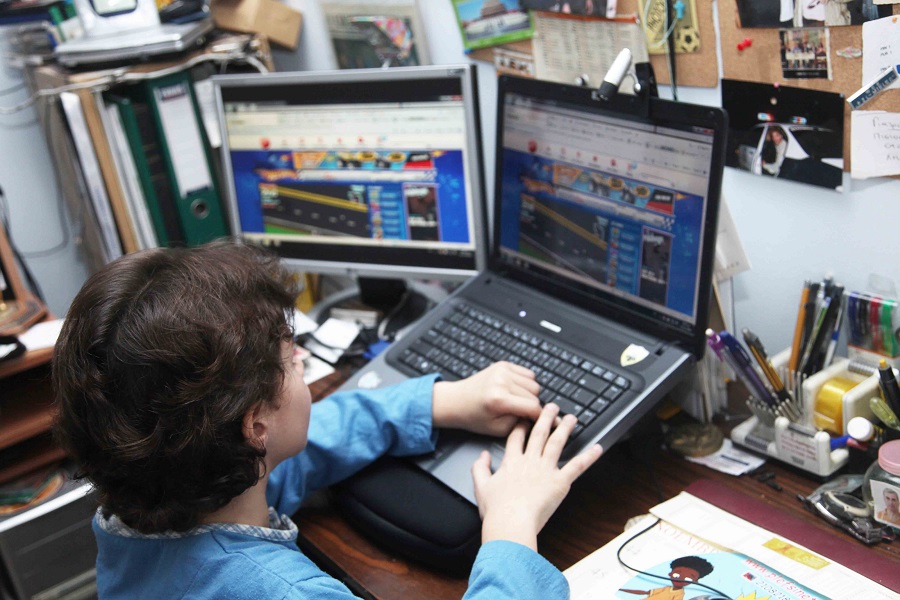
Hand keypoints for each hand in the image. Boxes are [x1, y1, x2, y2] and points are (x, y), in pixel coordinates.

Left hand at [432, 362, 541, 436]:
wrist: (456, 401)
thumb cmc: (474, 417)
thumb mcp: (498, 429)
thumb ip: (521, 424)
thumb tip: (540, 418)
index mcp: (499, 399)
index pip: (533, 407)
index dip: (540, 416)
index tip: (544, 421)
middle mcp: (501, 382)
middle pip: (535, 394)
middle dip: (532, 406)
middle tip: (521, 413)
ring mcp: (502, 370)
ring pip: (534, 383)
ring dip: (530, 394)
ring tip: (516, 402)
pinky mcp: (502, 365)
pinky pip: (527, 373)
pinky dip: (525, 383)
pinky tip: (515, 390)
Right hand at [471, 403, 602, 549]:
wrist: (510, 522)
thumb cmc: (496, 509)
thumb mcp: (480, 486)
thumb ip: (480, 468)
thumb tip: (482, 456)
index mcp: (511, 462)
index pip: (517, 437)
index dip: (522, 425)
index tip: (525, 417)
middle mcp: (529, 461)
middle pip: (538, 434)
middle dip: (545, 418)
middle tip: (551, 407)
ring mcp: (545, 470)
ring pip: (557, 443)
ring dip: (565, 428)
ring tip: (571, 418)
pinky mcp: (559, 482)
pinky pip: (577, 466)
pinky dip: (588, 456)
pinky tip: (597, 447)